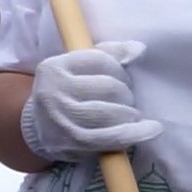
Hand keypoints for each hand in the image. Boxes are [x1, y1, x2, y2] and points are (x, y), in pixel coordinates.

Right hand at [20, 42, 162, 161]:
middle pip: (110, 87)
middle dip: (126, 93)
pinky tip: (152, 128)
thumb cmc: (66, 94)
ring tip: (128, 114)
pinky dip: (138, 132)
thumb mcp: (76, 69)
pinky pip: (115, 136)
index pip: (100, 60)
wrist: (38, 129)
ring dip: (130, 113)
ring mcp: (64, 118)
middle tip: (124, 99)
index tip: (119, 78)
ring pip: (114, 112)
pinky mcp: (75, 141)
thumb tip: (139, 49)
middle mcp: (54, 91)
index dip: (118, 68)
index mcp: (53, 68)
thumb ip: (107, 54)